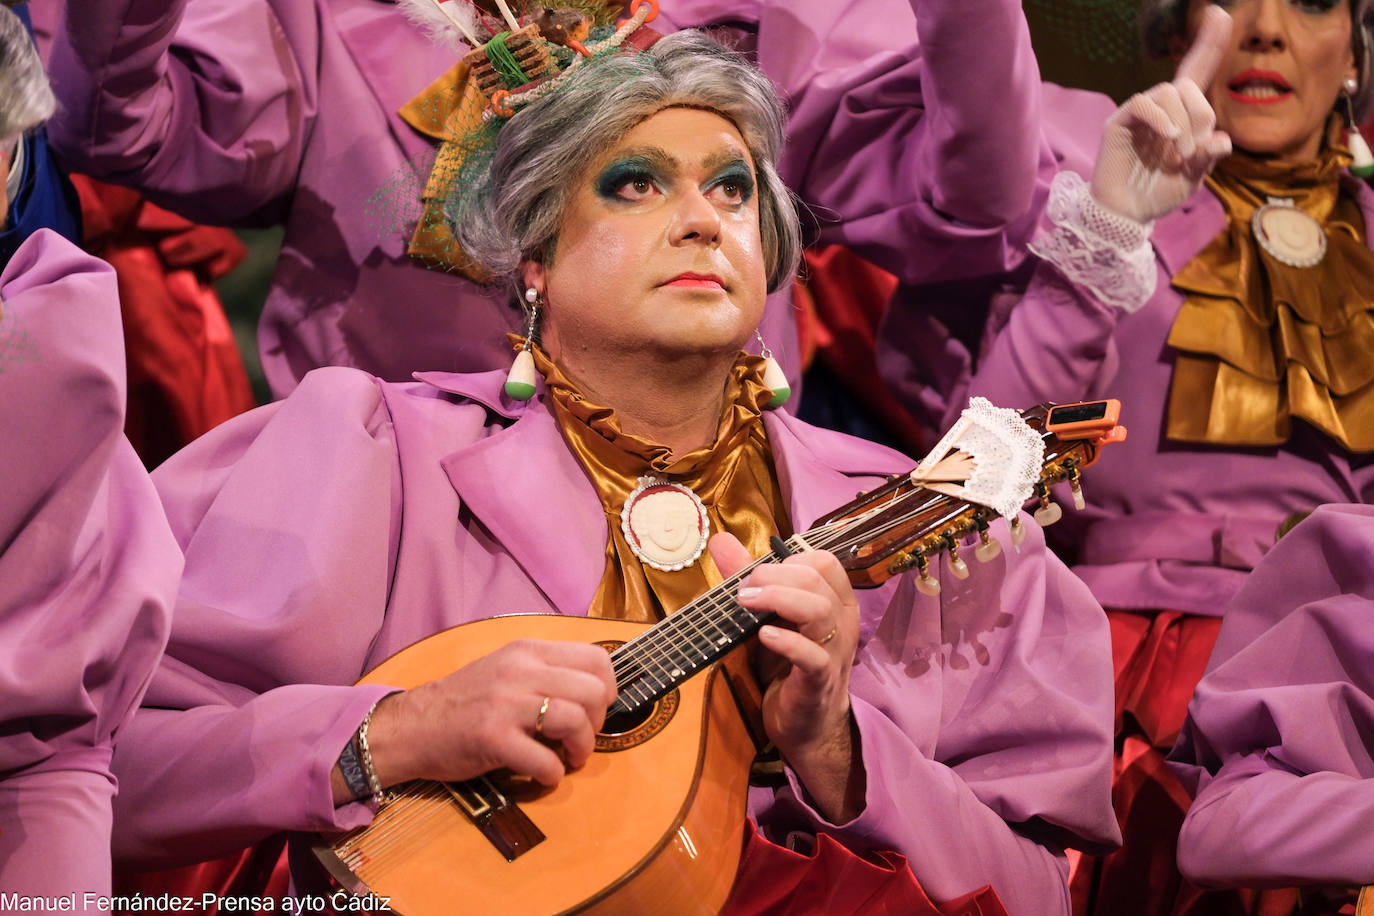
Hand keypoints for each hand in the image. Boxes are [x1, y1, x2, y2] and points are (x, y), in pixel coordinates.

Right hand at [359, 639, 616, 795]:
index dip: (608, 688)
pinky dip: (552, 775)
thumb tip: (596, 692)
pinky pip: (544, 760)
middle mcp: (520, 670)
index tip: (596, 708)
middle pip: (594, 690)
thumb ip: (547, 672)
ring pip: (576, 720)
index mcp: (528, 650)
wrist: (412, 726)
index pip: (596, 658)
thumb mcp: (507, 669)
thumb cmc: (465, 702)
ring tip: (568, 758)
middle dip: (599, 722)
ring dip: (581, 749)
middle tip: (580, 738)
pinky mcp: (492, 738)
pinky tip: (542, 776)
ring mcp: (506, 703)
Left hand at [710, 533, 863, 821]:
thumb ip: (750, 578)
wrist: (807, 725)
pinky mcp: (819, 681)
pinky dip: (787, 641)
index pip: (824, 562)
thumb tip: (721, 540)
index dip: (788, 559)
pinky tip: (765, 636)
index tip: (757, 574)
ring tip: (746, 602)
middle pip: (818, 578)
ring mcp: (834, 652)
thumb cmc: (789, 666)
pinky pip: (812, 656)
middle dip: (774, 575)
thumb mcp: (769, 616)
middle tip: (742, 589)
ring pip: (820, 609)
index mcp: (835, 602)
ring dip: (778, 598)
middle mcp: (841, 622)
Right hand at [1091, 5, 1232, 223]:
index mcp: (1182, 115)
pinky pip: (1143, 103)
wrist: (1126, 215)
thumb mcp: (1193, 179)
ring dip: (1182, 123)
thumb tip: (1220, 140)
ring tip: (1179, 153)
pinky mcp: (1119, 123)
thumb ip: (1207, 157)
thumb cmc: (1157, 194)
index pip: (1196, 71)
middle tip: (1194, 150)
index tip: (1220, 14)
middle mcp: (1161, 109)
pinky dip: (1160, 119)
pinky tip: (1168, 139)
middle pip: (1189, 86)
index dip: (1209, 43)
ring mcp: (1139, 114)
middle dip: (1201, 115)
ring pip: (1168, 92)